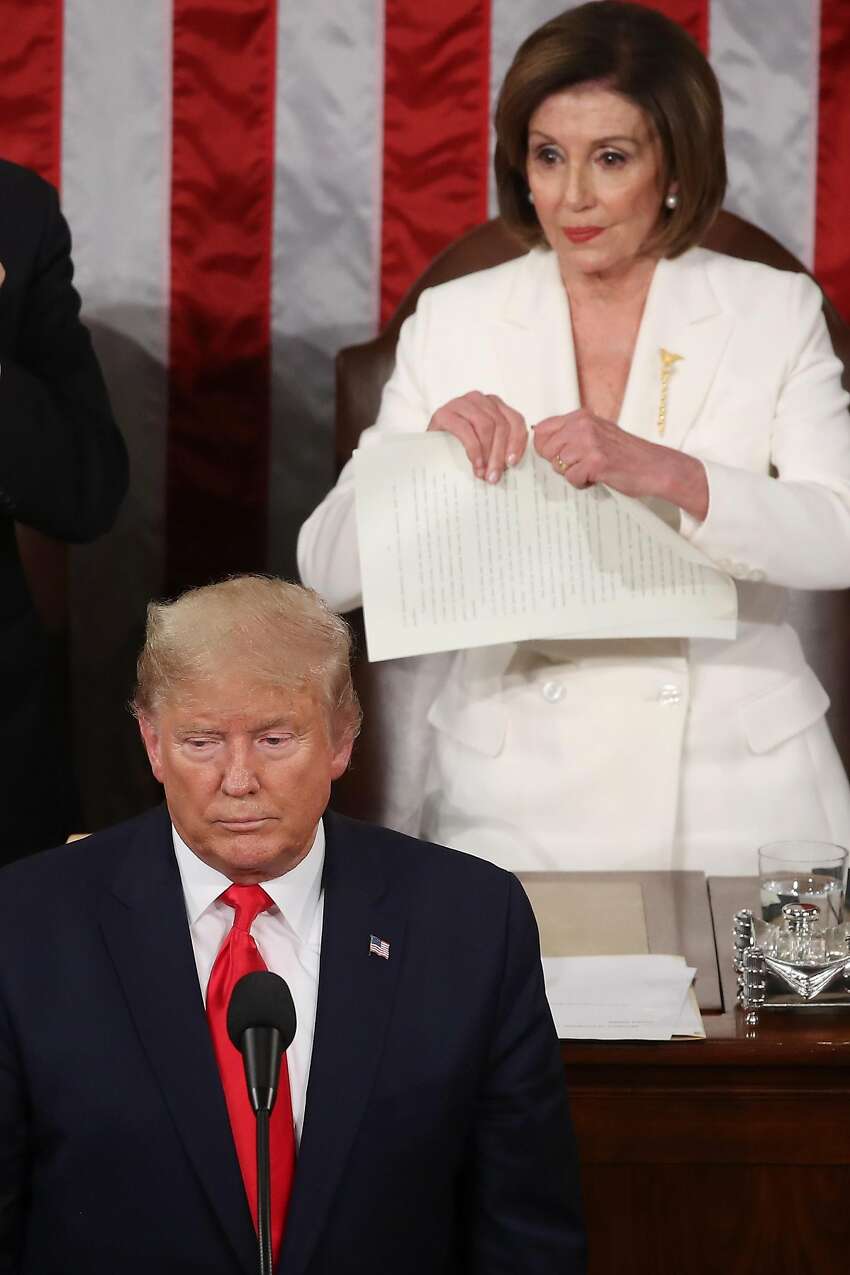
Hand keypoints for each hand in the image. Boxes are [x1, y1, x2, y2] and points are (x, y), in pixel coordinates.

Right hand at [427, 392, 526, 481]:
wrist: (428, 449)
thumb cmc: (458, 448)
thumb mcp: (485, 445)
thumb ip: (500, 447)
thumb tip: (514, 463)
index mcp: (494, 405)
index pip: (515, 419)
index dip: (517, 442)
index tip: (513, 463)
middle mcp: (479, 399)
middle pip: (500, 424)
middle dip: (500, 453)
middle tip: (496, 476)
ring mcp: (460, 403)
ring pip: (486, 426)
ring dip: (488, 454)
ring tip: (484, 473)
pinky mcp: (444, 413)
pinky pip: (465, 430)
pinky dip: (473, 450)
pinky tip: (475, 465)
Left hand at [532, 409, 708, 519]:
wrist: (655, 466)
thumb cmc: (626, 454)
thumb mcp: (597, 433)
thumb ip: (572, 434)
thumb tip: (541, 443)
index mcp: (581, 417)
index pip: (541, 430)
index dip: (545, 448)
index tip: (558, 456)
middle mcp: (583, 425)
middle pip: (546, 450)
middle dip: (558, 463)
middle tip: (580, 465)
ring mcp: (589, 443)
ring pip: (557, 466)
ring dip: (573, 474)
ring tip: (592, 471)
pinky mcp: (595, 462)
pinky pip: (572, 478)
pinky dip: (583, 484)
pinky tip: (598, 478)